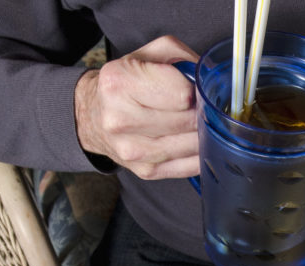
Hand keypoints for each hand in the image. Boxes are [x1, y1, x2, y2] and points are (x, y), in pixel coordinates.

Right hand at [75, 35, 199, 178]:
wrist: (93, 117)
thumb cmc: (125, 84)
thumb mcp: (146, 55)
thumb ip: (181, 56)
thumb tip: (210, 80)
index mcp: (119, 82)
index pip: (182, 94)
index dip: (194, 92)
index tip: (190, 91)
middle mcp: (120, 119)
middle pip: (188, 121)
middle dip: (200, 114)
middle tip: (196, 109)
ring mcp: (132, 150)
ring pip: (192, 146)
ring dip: (202, 135)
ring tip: (195, 124)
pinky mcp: (145, 171)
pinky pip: (189, 166)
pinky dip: (199, 155)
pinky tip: (193, 143)